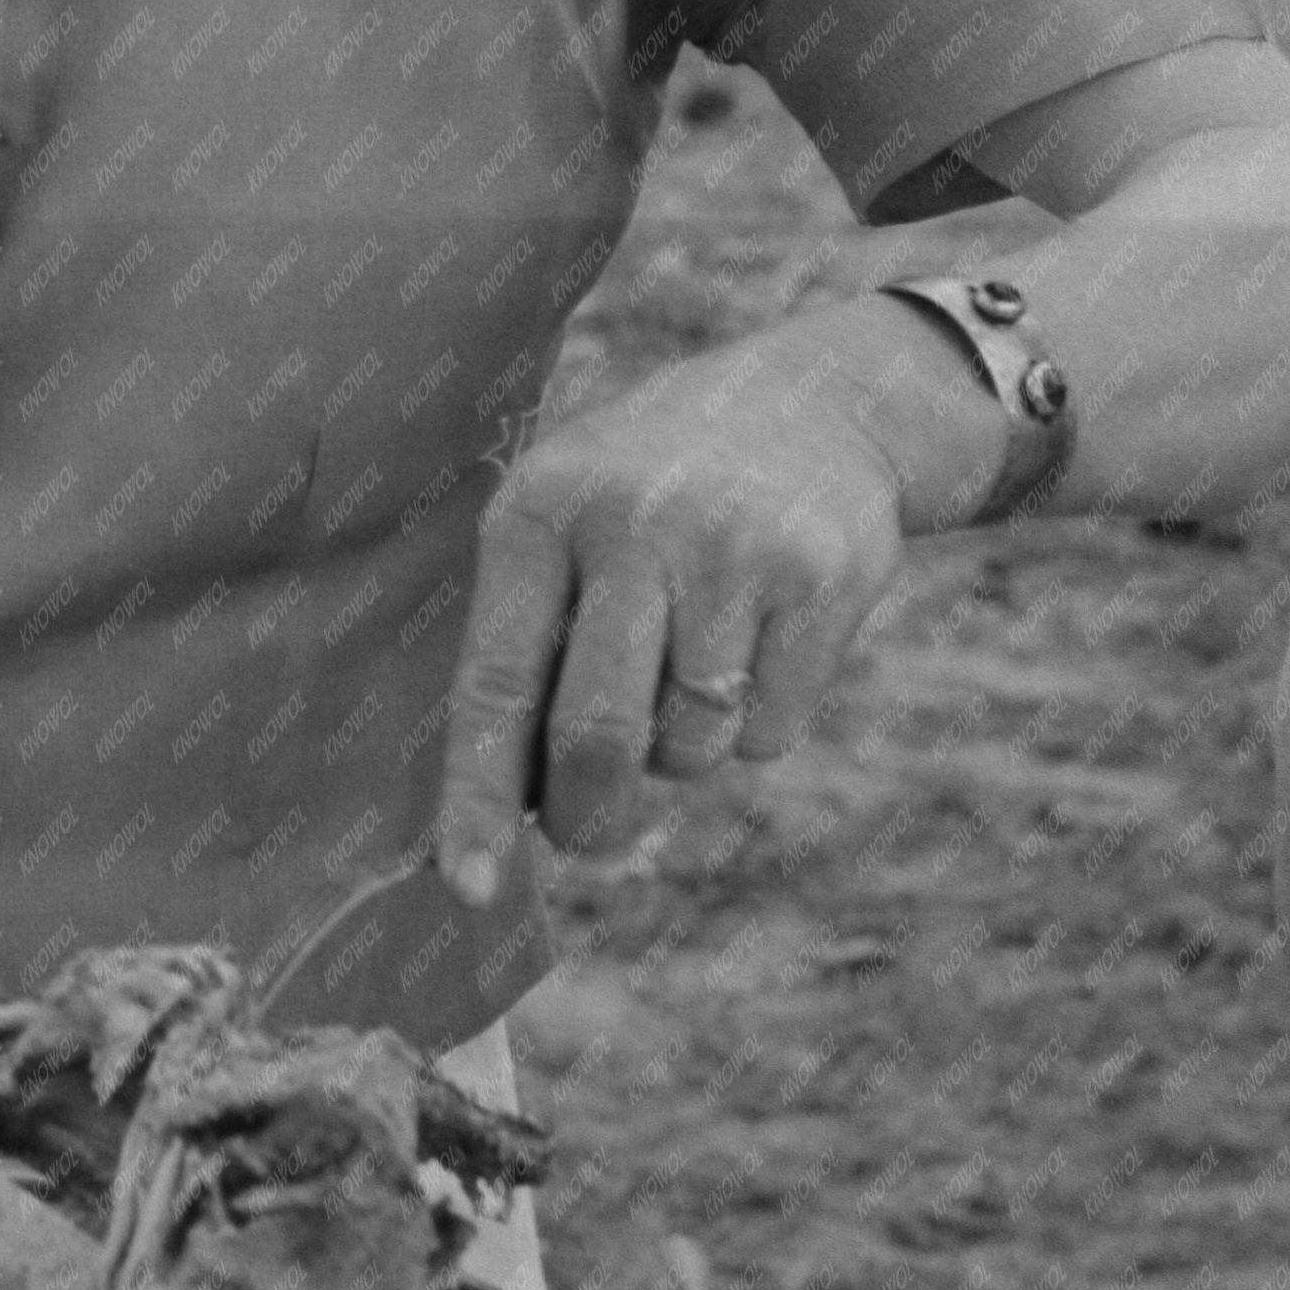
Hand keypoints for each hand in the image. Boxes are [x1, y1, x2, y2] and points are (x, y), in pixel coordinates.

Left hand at [438, 337, 911, 895]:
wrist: (819, 400)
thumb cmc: (655, 490)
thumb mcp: (569, 515)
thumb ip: (529, 640)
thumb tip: (504, 806)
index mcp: (539, 509)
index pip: (491, 681)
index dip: (477, 796)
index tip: (469, 889)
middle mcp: (630, 523)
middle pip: (596, 737)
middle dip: (587, 815)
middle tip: (587, 831)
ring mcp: (731, 549)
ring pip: (690, 746)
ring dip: (684, 750)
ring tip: (691, 668)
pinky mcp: (820, 579)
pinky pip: (769, 733)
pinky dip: (757, 724)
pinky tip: (758, 643)